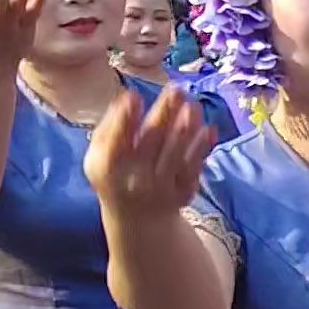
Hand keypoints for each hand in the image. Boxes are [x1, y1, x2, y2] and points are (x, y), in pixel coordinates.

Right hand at [85, 86, 214, 217]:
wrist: (138, 219)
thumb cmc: (116, 174)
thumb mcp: (100, 155)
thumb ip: (110, 128)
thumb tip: (126, 97)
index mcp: (109, 167)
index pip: (116, 140)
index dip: (124, 119)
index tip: (134, 96)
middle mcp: (135, 178)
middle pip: (151, 141)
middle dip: (164, 114)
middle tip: (175, 89)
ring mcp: (161, 187)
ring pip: (176, 154)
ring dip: (186, 127)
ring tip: (193, 105)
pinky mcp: (183, 192)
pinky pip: (194, 167)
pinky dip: (201, 148)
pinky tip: (208, 129)